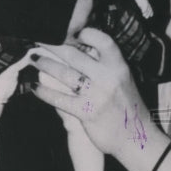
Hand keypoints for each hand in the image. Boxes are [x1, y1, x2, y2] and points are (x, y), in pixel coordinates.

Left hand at [31, 29, 146, 156]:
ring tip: (34, 59)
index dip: (87, 34)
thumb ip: (106, 65)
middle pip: (75, 55)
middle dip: (54, 46)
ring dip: (45, 65)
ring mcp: (97, 95)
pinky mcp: (86, 112)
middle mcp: (108, 77)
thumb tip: (84, 49)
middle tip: (39, 40)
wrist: (136, 138)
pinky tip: (35, 88)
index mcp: (120, 67)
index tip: (72, 32)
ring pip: (64, 74)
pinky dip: (44, 92)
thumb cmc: (127, 107)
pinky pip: (59, 98)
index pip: (104, 41)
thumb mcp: (123, 80)